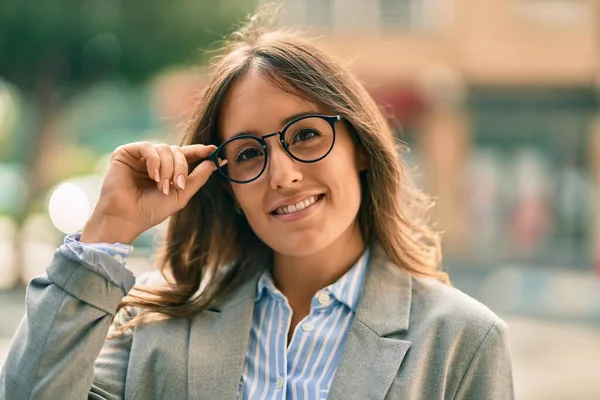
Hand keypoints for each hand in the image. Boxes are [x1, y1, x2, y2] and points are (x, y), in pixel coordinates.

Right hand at [80, 142, 221, 243]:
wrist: (126, 218)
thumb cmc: (151, 210)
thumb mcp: (181, 195)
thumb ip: (198, 177)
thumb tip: (216, 162)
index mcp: (167, 170)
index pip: (185, 155)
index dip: (200, 151)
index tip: (214, 150)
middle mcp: (154, 161)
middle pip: (177, 151)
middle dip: (181, 167)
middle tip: (178, 185)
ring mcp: (140, 157)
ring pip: (164, 149)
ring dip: (167, 168)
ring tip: (162, 186)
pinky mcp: (125, 153)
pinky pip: (147, 147)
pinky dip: (154, 161)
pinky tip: (153, 176)